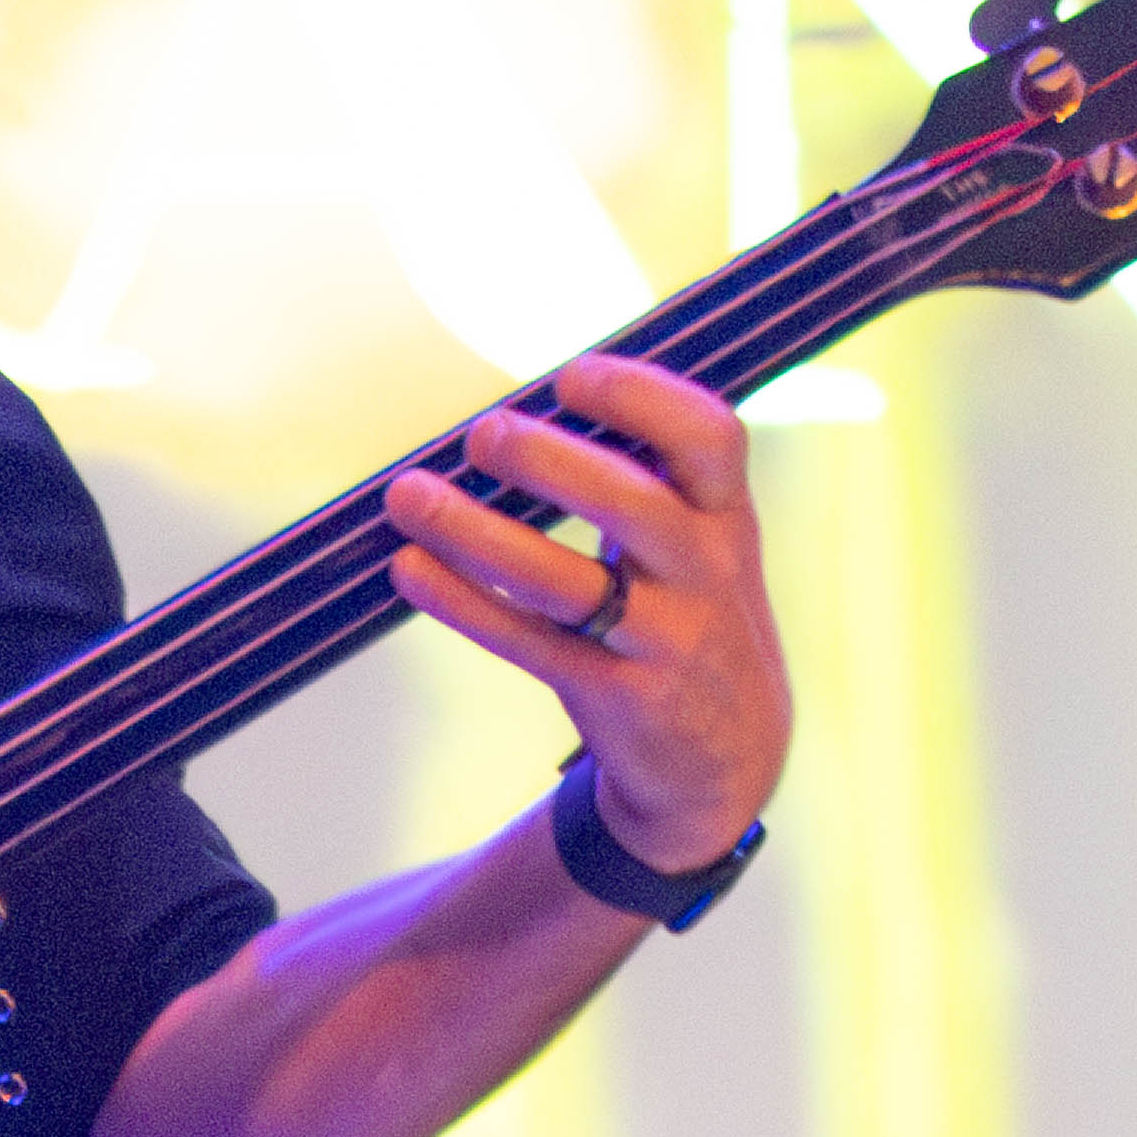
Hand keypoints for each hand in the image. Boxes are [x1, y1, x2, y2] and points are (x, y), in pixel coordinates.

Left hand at [382, 352, 790, 875]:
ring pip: (562, 581)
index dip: (642, 396)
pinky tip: (410, 568)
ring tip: (409, 495)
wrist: (726, 758)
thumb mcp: (700, 544)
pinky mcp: (614, 696)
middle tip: (481, 435)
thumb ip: (646, 480)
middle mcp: (703, 575)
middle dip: (551, 462)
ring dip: (475, 533)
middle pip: (632, 505)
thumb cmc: (687, 617)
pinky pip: (527, 642)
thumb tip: (530, 411)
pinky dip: (463, 602)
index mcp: (726, 518)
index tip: (570, 378)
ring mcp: (660, 640)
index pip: (711, 437)